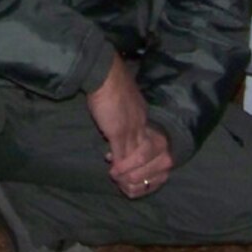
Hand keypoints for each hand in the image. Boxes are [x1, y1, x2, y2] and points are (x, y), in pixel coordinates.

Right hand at [86, 54, 172, 198]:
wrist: (104, 72)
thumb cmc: (108, 79)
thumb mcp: (120, 96)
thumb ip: (120, 107)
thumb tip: (114, 114)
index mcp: (141, 113)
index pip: (146, 138)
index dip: (139, 151)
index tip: (130, 158)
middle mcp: (140, 123)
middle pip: (147, 151)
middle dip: (140, 166)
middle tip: (131, 177)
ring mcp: (131, 128)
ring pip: (137, 157)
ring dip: (129, 170)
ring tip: (119, 179)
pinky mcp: (118, 132)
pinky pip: (123, 155)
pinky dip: (120, 166)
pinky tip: (114, 172)